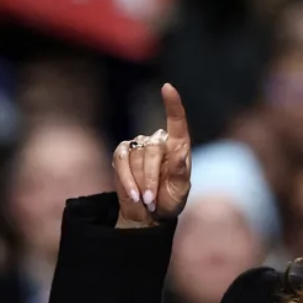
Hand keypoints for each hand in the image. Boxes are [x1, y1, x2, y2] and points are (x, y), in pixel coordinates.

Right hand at [112, 84, 191, 227]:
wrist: (149, 214)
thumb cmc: (170, 200)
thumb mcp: (180, 190)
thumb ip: (180, 171)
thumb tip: (180, 151)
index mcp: (178, 147)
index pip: (177, 122)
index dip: (172, 105)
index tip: (167, 88)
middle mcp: (158, 142)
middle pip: (153, 150)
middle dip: (151, 177)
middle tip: (152, 199)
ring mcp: (139, 145)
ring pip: (136, 158)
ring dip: (139, 182)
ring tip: (146, 199)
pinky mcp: (122, 153)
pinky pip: (121, 160)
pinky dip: (126, 179)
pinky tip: (133, 194)